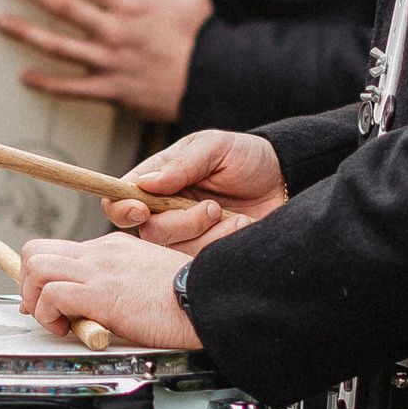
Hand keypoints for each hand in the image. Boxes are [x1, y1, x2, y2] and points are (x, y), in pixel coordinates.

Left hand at [0, 0, 213, 122]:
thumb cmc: (204, 37)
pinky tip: (24, 76)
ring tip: (0, 22)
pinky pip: (73, 89)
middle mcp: (114, 31)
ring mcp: (110, 63)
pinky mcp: (112, 92)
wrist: (217, 80)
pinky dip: (47, 84)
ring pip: (60, 47)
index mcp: (131, 5)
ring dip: (27, 34)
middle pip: (64, 7)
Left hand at [16, 231, 200, 349]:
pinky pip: (51, 296)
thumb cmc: (188, 299)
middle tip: (42, 311)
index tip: (43, 301)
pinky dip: (48, 316)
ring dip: (35, 299)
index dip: (42, 278)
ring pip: (35, 266)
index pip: (60, 251)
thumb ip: (121, 286)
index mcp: (114, 248)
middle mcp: (101, 253)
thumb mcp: (149, 282)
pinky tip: (68, 329)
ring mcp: (99, 270)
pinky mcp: (100, 293)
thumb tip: (97, 307)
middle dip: (28, 285)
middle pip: (37, 251)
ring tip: (55, 321)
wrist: (209, 299)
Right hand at [106, 129, 285, 252]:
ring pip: (174, 251)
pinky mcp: (206, 255)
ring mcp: (186, 236)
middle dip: (182, 223)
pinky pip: (199, 261)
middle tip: (213, 207)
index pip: (119, 199)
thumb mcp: (216, 147)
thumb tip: (146, 184)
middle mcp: (166, 211)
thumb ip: (182, 163)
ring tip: (235, 217)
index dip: (121, 208)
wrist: (287, 182)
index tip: (141, 209)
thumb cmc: (249, 158)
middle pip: (148, 232)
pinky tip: (242, 227)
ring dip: (208, 233)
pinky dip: (222, 243)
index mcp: (158, 181)